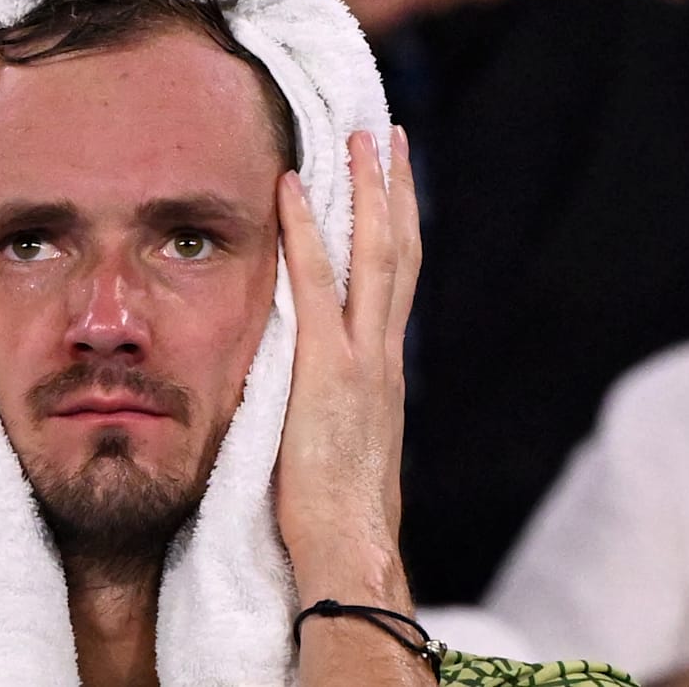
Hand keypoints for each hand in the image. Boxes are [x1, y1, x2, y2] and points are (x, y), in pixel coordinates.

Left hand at [274, 126, 419, 593]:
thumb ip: (338, 411)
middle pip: (398, 253)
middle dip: (393, 189)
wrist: (351, 555)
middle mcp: (383, 355)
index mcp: (384, 373)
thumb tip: (319, 398)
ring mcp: (360, 359)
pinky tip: (290, 187)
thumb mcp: (343, 451)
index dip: (395, 228)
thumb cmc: (338, 519)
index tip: (391, 183)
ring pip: (374, 255)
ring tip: (361, 138)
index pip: (396, 284)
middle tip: (387, 134)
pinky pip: (314, 284)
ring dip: (366, 191)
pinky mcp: (327, 369)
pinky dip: (305, 232)